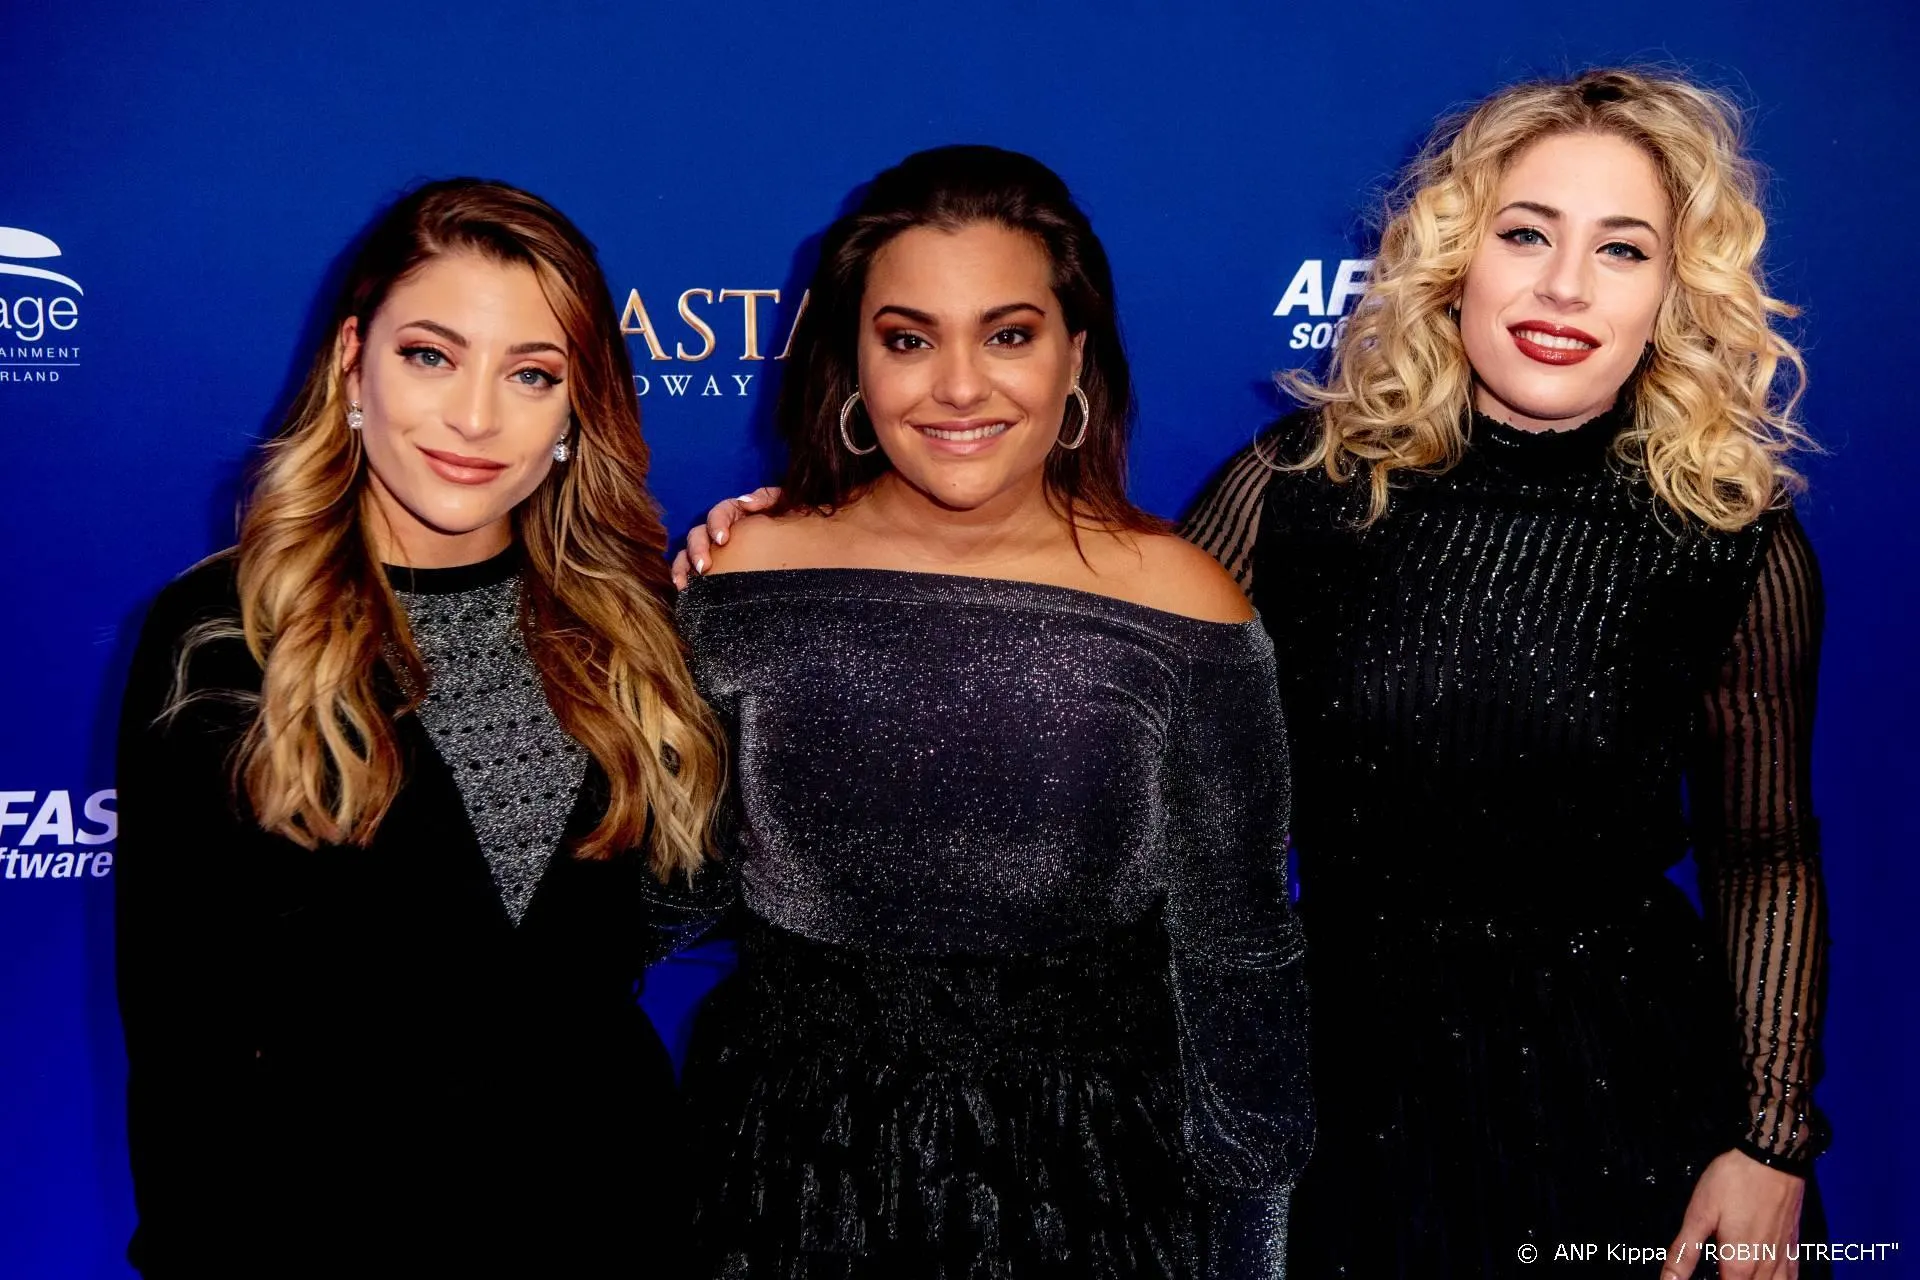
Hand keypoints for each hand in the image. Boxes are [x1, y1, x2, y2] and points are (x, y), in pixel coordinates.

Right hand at [670, 486, 779, 587]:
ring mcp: (713, 550)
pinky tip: (683, 588)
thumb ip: (767, 497)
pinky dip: (683, 576)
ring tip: (684, 582)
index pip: (720, 513)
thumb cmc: (790, 522)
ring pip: (688, 552)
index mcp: (736, 514)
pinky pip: (689, 570)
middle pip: (699, 534)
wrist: (801, 548)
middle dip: (698, 549)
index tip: (722, 540)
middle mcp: (720, 531)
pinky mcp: (712, 568)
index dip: (717, 523)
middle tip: (704, 567)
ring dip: (684, 565)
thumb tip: (745, 501)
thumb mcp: (783, 504)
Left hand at [1663, 1149, 1805, 1279]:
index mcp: (1738, 1265)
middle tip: (1717, 1271)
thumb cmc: (1732, 1182)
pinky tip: (1769, 1278)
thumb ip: (1684, 1252)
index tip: (1703, 1276)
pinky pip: (1791, 1279)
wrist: (1772, 1157)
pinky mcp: (1793, 1247)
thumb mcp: (1699, 1214)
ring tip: (1737, 1274)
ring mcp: (1782, 1259)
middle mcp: (1764, 1269)